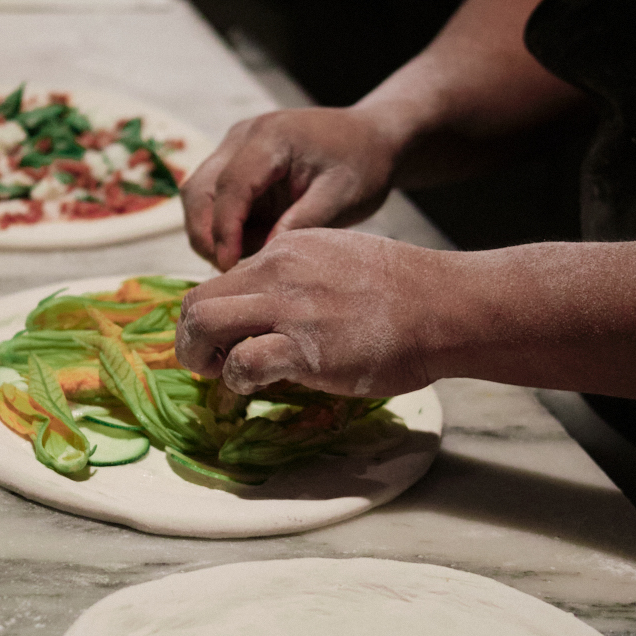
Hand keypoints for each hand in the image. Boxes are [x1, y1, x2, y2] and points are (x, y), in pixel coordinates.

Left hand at [175, 230, 438, 397]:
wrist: (445, 305)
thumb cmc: (405, 292)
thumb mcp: (340, 261)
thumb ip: (302, 278)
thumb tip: (275, 312)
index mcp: (287, 249)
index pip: (224, 277)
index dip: (214, 312)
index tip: (222, 339)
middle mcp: (278, 270)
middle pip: (197, 298)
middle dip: (190, 335)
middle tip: (205, 361)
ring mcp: (287, 307)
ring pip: (203, 322)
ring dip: (198, 355)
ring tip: (217, 374)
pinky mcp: (301, 347)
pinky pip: (241, 362)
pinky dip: (236, 379)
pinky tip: (252, 387)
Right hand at [181, 106, 403, 271]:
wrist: (370, 139)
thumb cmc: (362, 165)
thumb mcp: (340, 199)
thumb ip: (301, 224)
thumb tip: (262, 258)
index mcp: (271, 137)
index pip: (230, 186)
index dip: (224, 231)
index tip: (230, 267)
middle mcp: (243, 136)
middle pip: (198, 190)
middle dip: (207, 235)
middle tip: (232, 271)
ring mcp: (234, 147)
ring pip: (198, 195)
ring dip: (212, 232)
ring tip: (250, 255)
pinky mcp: (235, 161)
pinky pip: (212, 197)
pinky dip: (224, 225)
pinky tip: (255, 240)